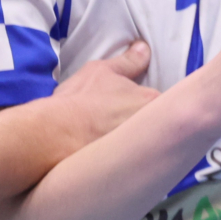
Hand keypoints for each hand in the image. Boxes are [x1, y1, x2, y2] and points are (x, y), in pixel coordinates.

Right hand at [46, 39, 155, 154]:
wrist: (55, 134)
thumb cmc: (80, 98)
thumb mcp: (102, 70)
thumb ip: (129, 61)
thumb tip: (144, 48)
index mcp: (152, 101)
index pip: (165, 101)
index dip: (151, 103)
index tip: (137, 104)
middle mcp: (153, 128)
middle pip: (158, 124)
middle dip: (148, 123)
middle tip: (125, 121)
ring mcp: (142, 151)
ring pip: (147, 144)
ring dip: (138, 142)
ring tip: (116, 138)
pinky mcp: (129, 171)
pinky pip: (135, 162)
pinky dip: (128, 159)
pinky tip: (113, 156)